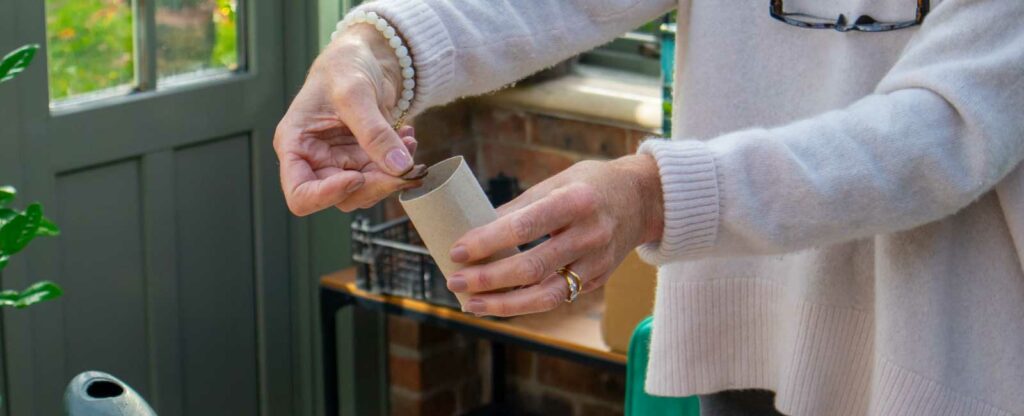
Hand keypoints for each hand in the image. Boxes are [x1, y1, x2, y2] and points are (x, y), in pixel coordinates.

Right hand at [275, 25, 419, 215]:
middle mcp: (315, 160)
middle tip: (404, 168)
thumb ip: (374, 131)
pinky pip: (383, 177)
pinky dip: (401, 164)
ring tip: (408, 143)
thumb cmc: (343, 66)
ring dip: (393, 177)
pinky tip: (408, 138)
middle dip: (375, 185)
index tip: (357, 176)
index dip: (327, 195)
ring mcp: (341, 162)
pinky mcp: (364, 160)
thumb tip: (399, 166)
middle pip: (341, 197)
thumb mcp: (355, 92)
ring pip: (366, 192)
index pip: (300, 194)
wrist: (364, 56)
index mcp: (295, 145)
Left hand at [446, 155, 664, 316]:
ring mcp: (597, 261)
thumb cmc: (590, 185)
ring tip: (470, 304)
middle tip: (455, 281)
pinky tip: (498, 305)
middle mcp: (590, 234)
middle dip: (488, 279)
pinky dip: (524, 305)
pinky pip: (557, 299)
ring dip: (503, 304)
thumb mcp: (557, 182)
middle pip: (532, 266)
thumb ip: (520, 207)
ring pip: (545, 294)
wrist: (643, 199)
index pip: (525, 226)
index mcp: (576, 201)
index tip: (457, 250)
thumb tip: (474, 229)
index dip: (488, 241)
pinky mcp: (598, 280)